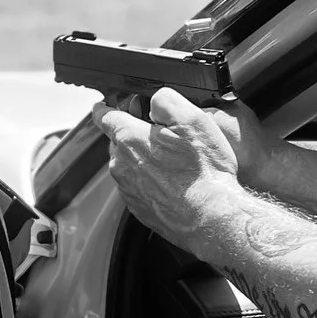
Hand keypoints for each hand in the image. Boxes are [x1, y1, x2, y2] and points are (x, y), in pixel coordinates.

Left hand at [97, 88, 245, 247]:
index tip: (105, 106)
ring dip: (145, 160)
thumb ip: (165, 100)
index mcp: (130, 139)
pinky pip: (139, 187)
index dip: (106, 108)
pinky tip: (175, 183)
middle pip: (119, 141)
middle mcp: (122, 165)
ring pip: (129, 165)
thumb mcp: (192, 119)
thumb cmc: (204, 171)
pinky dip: (152, 182)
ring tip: (175, 164)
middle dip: (135, 135)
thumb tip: (154, 100)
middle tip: (164, 137)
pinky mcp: (139, 208)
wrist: (212, 217)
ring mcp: (129, 189)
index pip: (105, 116)